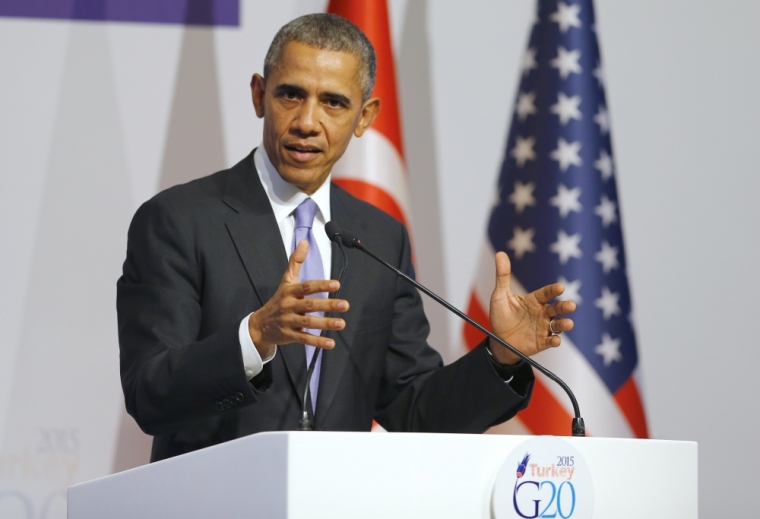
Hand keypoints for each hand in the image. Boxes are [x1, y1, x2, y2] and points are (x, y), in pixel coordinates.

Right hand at [248, 240, 348, 358]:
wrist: (259, 325)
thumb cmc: (278, 300)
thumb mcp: (286, 281)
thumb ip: (296, 262)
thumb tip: (304, 242)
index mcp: (290, 291)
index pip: (307, 287)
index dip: (321, 285)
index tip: (336, 284)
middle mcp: (289, 306)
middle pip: (309, 305)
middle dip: (328, 305)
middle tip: (345, 305)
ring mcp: (289, 322)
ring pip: (308, 323)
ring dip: (326, 324)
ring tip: (341, 323)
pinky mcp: (290, 336)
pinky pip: (304, 339)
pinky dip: (317, 342)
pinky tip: (331, 343)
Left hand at [487, 251, 575, 364]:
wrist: (499, 340)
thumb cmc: (501, 315)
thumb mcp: (500, 295)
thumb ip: (503, 276)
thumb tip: (500, 253)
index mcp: (534, 300)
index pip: (546, 293)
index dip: (553, 290)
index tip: (560, 287)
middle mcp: (542, 313)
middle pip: (556, 308)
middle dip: (564, 307)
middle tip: (571, 305)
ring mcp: (543, 327)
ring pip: (558, 325)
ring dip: (564, 324)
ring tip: (568, 324)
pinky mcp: (542, 341)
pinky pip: (550, 341)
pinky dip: (554, 340)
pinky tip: (555, 340)